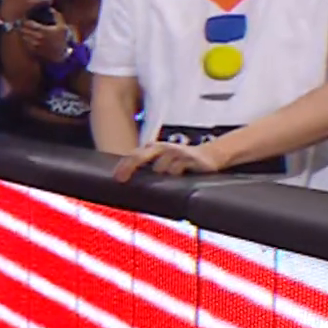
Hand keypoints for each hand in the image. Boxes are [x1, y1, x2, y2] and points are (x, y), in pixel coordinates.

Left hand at [17, 11, 70, 62]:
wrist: (61, 54)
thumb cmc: (61, 39)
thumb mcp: (62, 26)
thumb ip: (57, 16)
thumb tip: (51, 9)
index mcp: (44, 30)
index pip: (29, 24)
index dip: (26, 20)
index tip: (26, 18)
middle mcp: (38, 37)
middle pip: (24, 29)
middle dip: (22, 26)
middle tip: (22, 23)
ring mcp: (35, 44)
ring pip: (23, 36)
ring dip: (22, 32)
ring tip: (23, 29)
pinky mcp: (33, 50)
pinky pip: (25, 43)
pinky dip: (24, 39)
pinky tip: (27, 37)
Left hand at [113, 138, 228, 180]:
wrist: (210, 155)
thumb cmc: (180, 161)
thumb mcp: (162, 160)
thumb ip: (147, 166)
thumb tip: (128, 180)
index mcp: (152, 148)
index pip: (132, 156)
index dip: (123, 167)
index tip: (117, 178)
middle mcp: (161, 147)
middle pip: (139, 156)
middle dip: (129, 167)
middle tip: (122, 179)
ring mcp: (175, 152)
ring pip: (159, 167)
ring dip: (159, 175)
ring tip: (166, 180)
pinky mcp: (189, 158)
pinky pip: (176, 169)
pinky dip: (174, 174)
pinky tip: (178, 177)